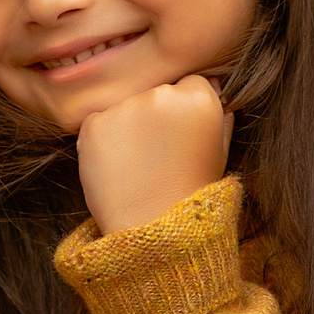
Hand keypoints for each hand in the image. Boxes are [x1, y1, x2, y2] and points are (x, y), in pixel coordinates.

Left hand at [77, 75, 231, 234]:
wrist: (152, 229)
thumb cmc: (190, 193)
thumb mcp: (219, 150)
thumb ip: (217, 113)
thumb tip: (213, 84)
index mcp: (200, 98)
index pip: (189, 83)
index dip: (184, 110)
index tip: (180, 135)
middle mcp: (162, 94)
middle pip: (155, 91)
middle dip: (155, 114)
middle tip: (156, 154)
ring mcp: (125, 107)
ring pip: (125, 106)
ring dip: (128, 126)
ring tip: (137, 165)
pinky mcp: (94, 124)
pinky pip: (97, 123)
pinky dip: (103, 141)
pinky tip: (117, 167)